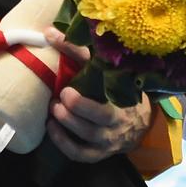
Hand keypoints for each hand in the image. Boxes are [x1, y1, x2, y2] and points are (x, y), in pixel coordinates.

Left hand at [44, 27, 152, 162]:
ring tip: (53, 109)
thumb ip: (76, 51)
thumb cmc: (112, 87)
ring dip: (68, 124)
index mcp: (120, 96)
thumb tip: (48, 32)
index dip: (84, 83)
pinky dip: (64, 143)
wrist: (136, 120)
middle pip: (99, 118)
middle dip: (77, 108)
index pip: (106, 84)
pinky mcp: (99, 153)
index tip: (65, 84)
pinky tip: (51, 127)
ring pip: (89, 136)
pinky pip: (81, 154)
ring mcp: (108, 139)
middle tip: (60, 96)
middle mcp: (117, 120)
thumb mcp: (101, 67)